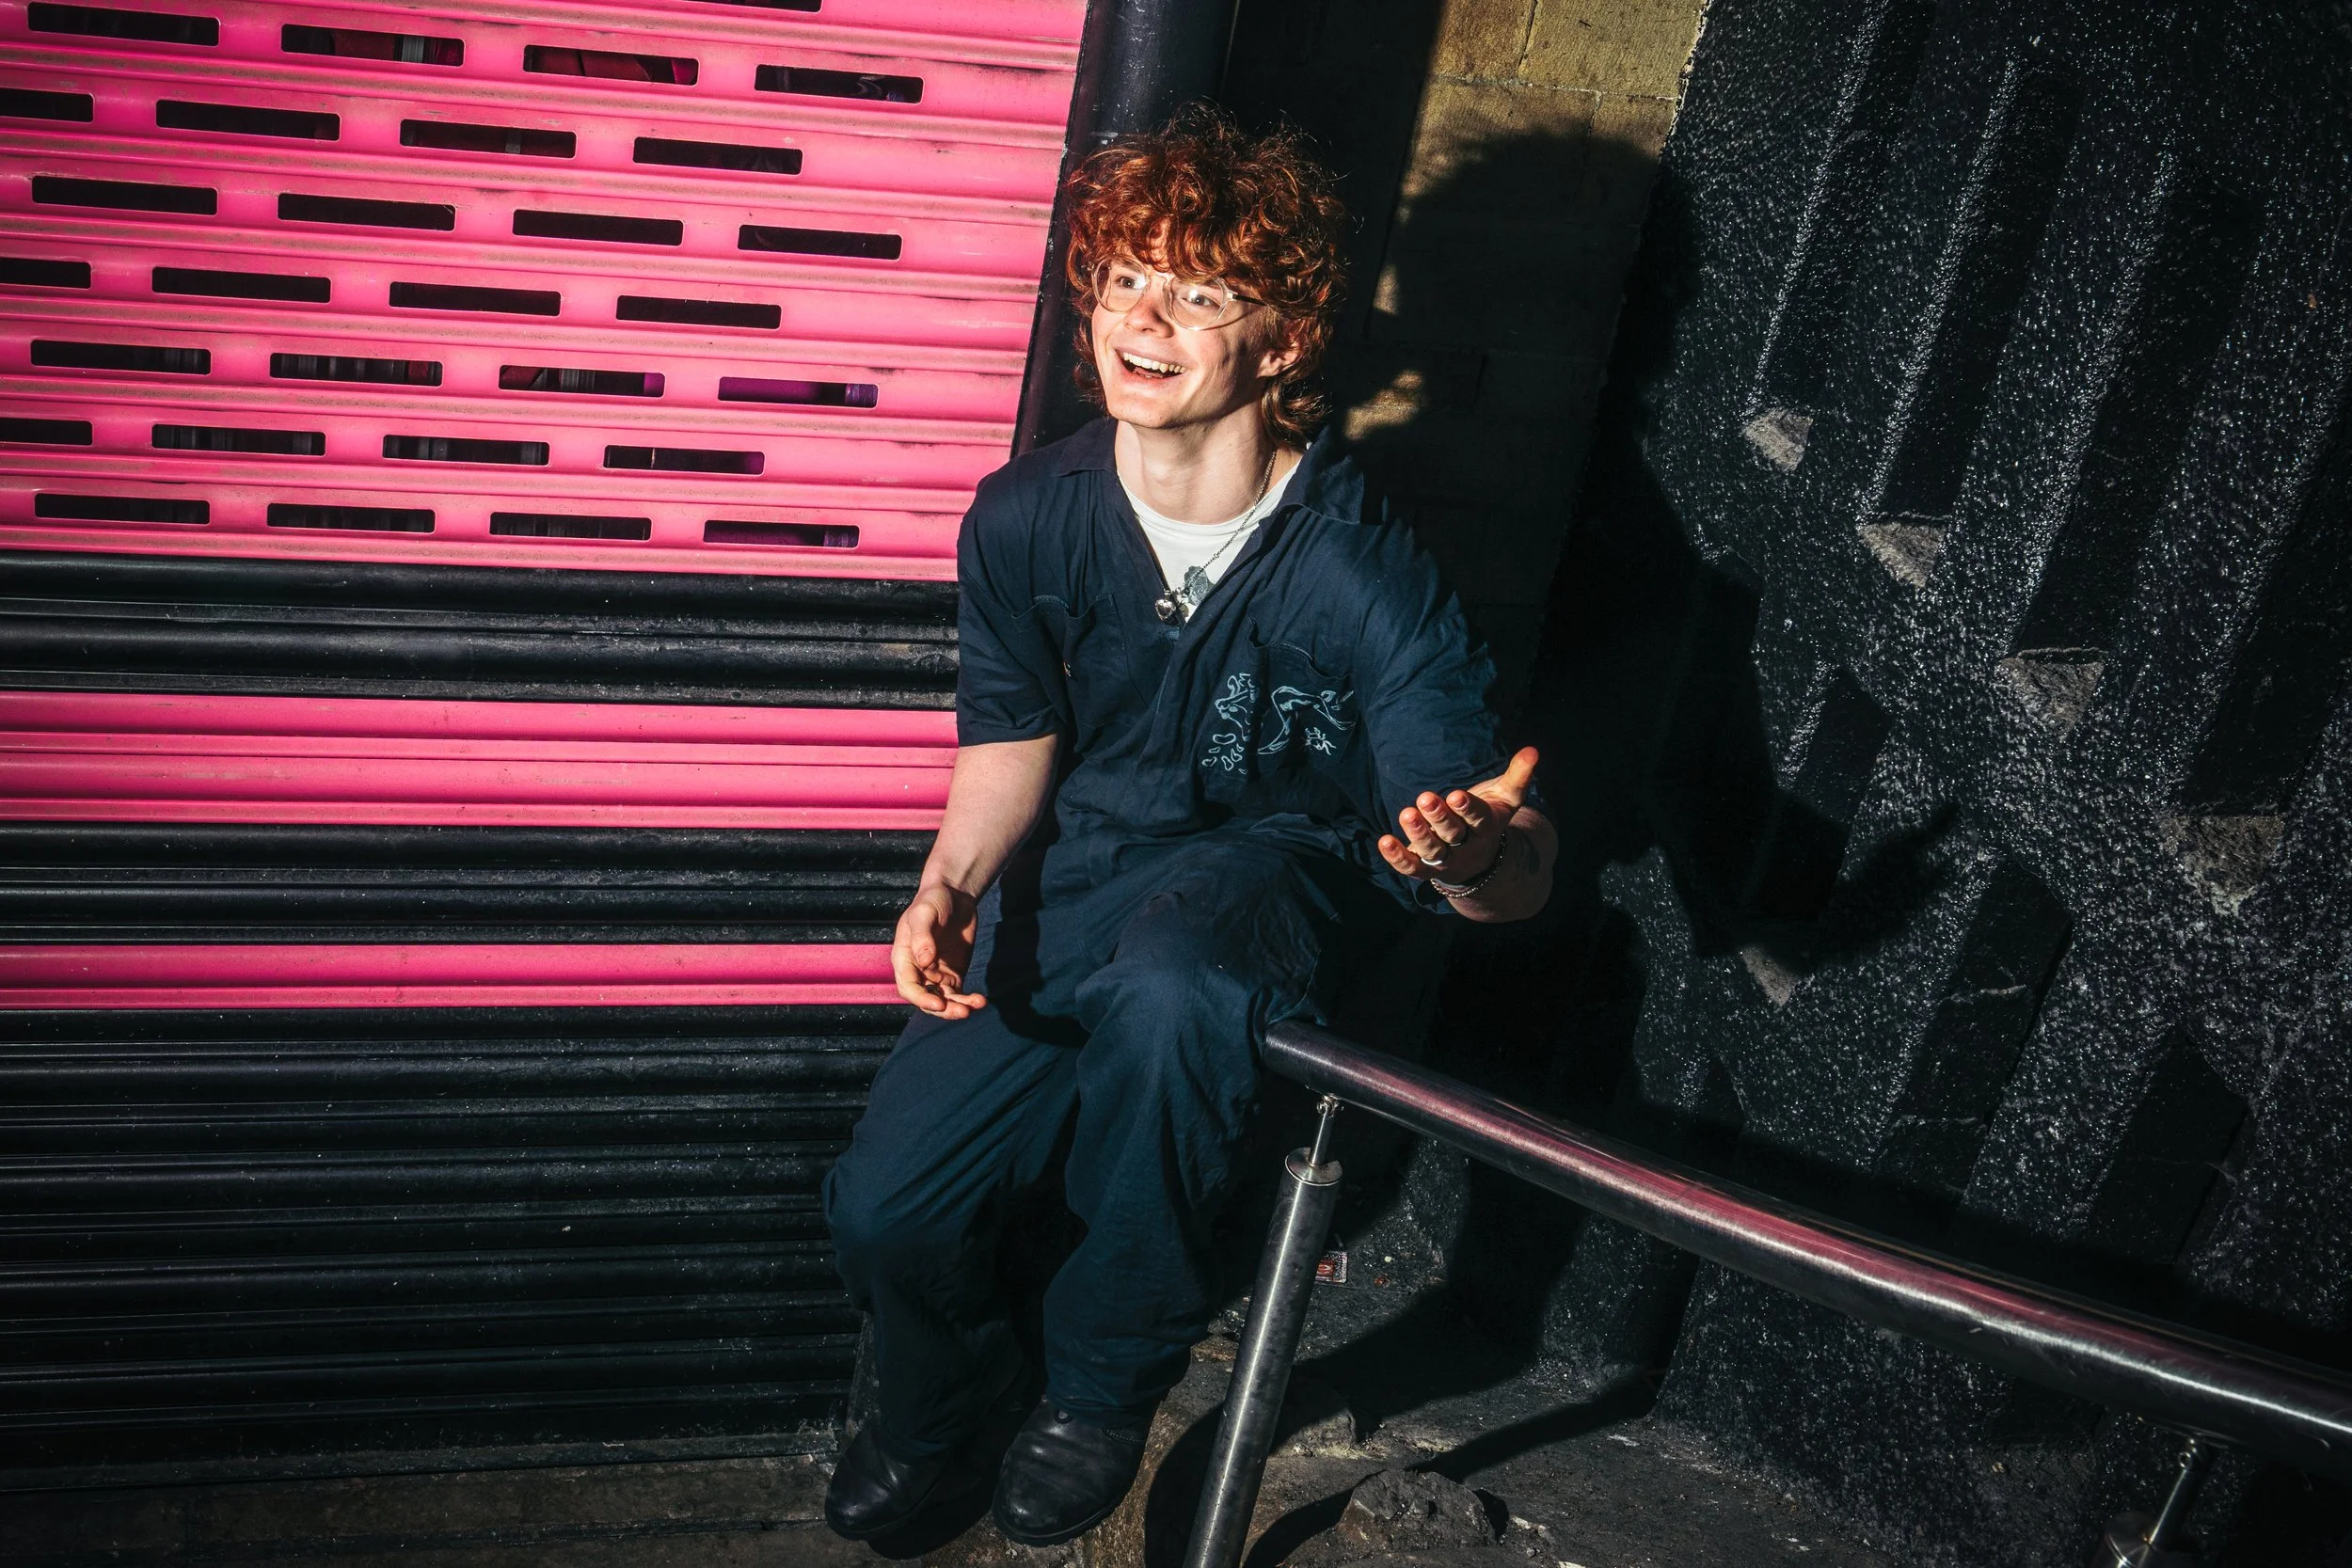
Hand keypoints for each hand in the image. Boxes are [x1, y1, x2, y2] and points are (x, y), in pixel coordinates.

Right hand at [893, 883, 985, 1017]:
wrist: (954, 895)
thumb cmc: (932, 901)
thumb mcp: (924, 913)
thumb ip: (922, 936)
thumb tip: (925, 961)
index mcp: (905, 958)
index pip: (908, 987)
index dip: (921, 999)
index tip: (939, 1004)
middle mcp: (919, 971)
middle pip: (926, 999)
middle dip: (943, 1009)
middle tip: (962, 1011)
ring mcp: (936, 975)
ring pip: (944, 1000)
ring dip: (958, 1007)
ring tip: (975, 1005)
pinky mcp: (953, 974)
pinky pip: (959, 994)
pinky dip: (968, 1000)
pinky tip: (980, 1001)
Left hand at [1377, 747, 1539, 888]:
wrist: (1480, 859)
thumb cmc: (1489, 817)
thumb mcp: (1506, 798)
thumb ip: (1518, 776)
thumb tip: (1533, 750)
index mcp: (1486, 827)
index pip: (1477, 818)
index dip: (1467, 809)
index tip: (1456, 795)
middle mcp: (1465, 846)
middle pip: (1452, 834)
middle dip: (1439, 817)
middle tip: (1425, 798)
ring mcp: (1445, 860)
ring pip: (1431, 850)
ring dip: (1418, 834)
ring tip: (1406, 813)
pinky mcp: (1425, 868)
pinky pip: (1411, 867)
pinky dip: (1397, 857)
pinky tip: (1384, 841)